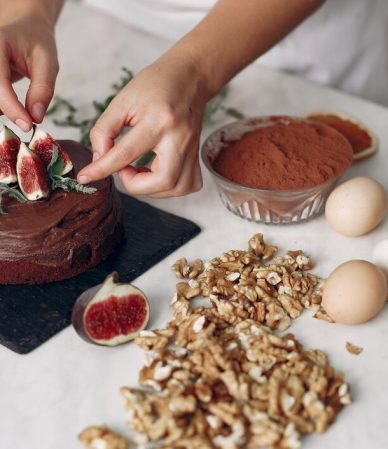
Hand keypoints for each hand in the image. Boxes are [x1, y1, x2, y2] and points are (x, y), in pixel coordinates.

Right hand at [0, 14, 58, 130]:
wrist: (24, 29)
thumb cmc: (37, 43)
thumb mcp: (48, 62)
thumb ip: (43, 89)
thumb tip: (36, 117)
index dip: (11, 108)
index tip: (27, 126)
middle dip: (8, 112)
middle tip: (28, 123)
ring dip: (4, 111)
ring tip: (23, 114)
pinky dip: (2, 108)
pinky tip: (15, 109)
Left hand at [77, 56, 207, 197]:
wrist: (189, 77)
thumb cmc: (155, 85)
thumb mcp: (123, 100)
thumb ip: (104, 130)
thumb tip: (98, 159)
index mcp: (158, 121)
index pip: (126, 154)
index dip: (101, 169)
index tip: (85, 177)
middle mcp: (179, 138)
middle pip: (162, 181)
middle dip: (136, 185)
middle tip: (124, 170)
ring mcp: (192, 149)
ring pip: (176, 188)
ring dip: (152, 189)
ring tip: (140, 172)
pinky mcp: (197, 155)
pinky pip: (188, 185)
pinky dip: (169, 187)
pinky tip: (157, 173)